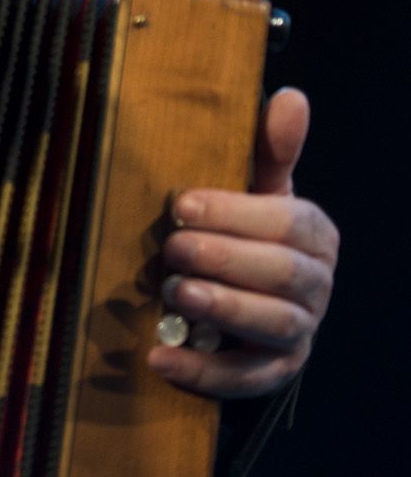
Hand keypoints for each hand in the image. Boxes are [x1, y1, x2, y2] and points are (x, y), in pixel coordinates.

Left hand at [148, 86, 337, 398]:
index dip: (237, 213)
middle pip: (285, 276)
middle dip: (226, 260)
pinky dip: (204, 374)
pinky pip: (247, 379)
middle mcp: (317, 287)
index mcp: (316, 235)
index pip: (290, 222)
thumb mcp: (257, 186)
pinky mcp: (273, 372)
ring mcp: (299, 333)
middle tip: (172, 247)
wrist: (243, 290)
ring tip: (175, 294)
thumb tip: (291, 96)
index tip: (182, 203)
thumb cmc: (245, 227)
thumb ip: (270, 148)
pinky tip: (159, 358)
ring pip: (274, 325)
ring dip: (224, 309)